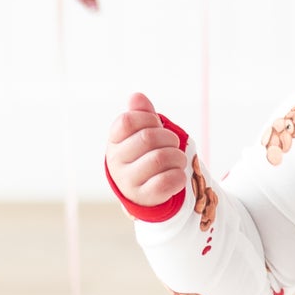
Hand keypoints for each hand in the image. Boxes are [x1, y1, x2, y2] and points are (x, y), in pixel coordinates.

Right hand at [106, 91, 186, 207]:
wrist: (146, 190)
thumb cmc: (145, 155)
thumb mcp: (142, 132)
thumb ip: (141, 114)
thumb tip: (137, 97)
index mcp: (114, 142)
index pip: (127, 121)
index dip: (148, 118)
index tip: (156, 125)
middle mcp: (116, 162)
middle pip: (147, 137)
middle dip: (169, 138)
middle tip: (173, 144)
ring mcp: (128, 181)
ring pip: (160, 158)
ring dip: (177, 156)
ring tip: (177, 160)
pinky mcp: (144, 197)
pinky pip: (166, 181)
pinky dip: (179, 176)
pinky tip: (177, 175)